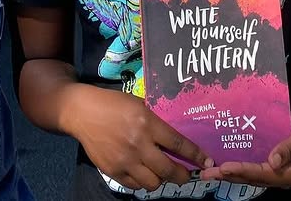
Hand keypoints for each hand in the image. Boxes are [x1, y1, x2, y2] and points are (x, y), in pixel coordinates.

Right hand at [68, 89, 210, 190]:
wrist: (83, 113)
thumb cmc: (113, 104)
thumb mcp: (139, 105)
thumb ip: (156, 123)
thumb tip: (175, 139)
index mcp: (147, 123)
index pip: (178, 144)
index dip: (195, 155)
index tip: (207, 161)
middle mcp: (138, 144)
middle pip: (168, 170)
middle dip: (182, 175)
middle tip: (186, 174)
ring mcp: (124, 160)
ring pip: (153, 183)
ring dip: (161, 180)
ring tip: (161, 173)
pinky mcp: (112, 170)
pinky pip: (135, 185)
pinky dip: (143, 182)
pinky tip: (143, 173)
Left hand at [201, 107, 290, 188]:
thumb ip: (290, 147)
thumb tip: (273, 161)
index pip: (264, 175)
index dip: (244, 171)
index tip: (225, 167)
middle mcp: (282, 175)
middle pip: (252, 178)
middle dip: (229, 176)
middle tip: (206, 174)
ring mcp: (277, 169)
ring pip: (250, 174)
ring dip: (230, 173)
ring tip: (209, 171)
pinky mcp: (272, 161)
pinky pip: (253, 164)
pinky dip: (238, 164)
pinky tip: (223, 159)